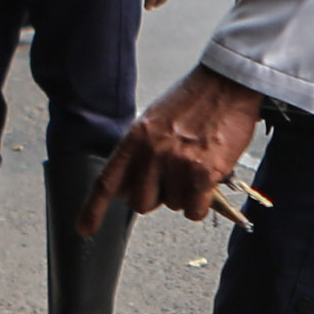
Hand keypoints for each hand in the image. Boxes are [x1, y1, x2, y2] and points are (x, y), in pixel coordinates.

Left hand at [86, 65, 264, 231]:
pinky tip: (207, 184)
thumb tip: (125, 187)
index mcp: (136, 138)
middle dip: (158, 197)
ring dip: (185, 195)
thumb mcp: (154, 120)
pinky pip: (194, 209)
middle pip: (141, 203)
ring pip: (173, 205)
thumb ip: (139, 152)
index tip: (85, 229)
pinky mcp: (203, 173)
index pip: (108, 181)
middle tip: (174, 177)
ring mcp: (177, 163)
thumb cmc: (194, 100)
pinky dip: (201, 204)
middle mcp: (152, 152)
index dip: (93, 210)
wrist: (228, 84)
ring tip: (197, 166)